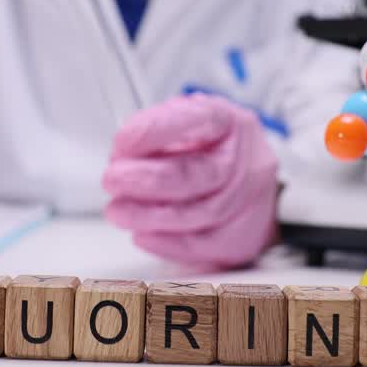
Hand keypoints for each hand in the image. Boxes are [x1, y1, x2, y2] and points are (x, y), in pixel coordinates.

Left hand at [103, 94, 278, 269]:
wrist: (253, 182)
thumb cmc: (213, 148)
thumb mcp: (189, 123)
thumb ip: (158, 130)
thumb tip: (123, 152)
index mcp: (229, 123)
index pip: (199, 120)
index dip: (157, 130)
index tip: (122, 141)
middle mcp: (243, 162)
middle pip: (199, 174)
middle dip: (148, 179)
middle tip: (112, 179)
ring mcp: (245, 201)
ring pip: (198, 213)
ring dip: (150, 215)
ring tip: (118, 210)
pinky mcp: (240, 237)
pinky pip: (204, 246)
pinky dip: (168, 244)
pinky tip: (142, 235)